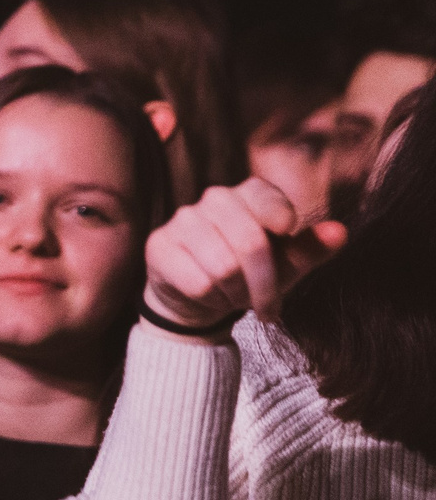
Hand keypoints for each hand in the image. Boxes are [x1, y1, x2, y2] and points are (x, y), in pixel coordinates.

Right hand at [143, 177, 347, 333]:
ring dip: (236, 294)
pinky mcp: (159, 245)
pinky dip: (212, 300)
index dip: (283, 243)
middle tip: (266, 306)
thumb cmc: (249, 274)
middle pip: (251, 244)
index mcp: (250, 193)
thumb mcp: (287, 265)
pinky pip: (198, 282)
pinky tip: (211, 297)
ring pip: (223, 267)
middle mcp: (214, 199)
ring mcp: (183, 220)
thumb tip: (340, 232)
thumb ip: (311, 248)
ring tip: (236, 298)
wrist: (198, 296)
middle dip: (264, 285)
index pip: (273, 206)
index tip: (286, 264)